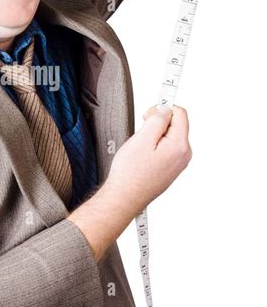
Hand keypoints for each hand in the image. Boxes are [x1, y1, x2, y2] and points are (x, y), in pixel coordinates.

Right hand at [102, 104, 191, 219]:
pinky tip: (142, 155)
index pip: (180, 113)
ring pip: (169, 136)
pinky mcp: (170, 169)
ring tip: (140, 146)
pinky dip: (154, 146)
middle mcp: (183, 155)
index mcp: (180, 146)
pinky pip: (165, 148)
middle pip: (176, 124)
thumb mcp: (142, 138)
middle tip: (141, 131)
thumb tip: (165, 109)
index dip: (163, 108)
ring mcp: (177, 164)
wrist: (123, 198)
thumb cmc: (130, 174)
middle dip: (158, 122)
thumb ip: (157, 119)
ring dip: (154, 135)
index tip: (149, 111)